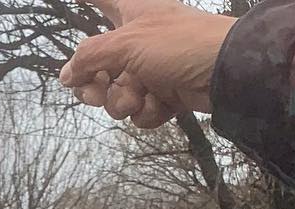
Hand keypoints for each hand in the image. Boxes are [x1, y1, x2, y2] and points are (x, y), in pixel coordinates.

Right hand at [61, 0, 236, 127]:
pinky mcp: (165, 94)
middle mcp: (138, 41)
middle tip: (96, 94)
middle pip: (96, 66)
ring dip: (123, 102)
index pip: (102, 0)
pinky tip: (161, 104)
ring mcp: (151, 69)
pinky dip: (147, 111)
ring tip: (141, 96)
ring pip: (116, 94)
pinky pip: (140, 110)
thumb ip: (88, 57)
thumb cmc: (182, 43)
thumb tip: (67, 74)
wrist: (227, 72)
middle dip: (93, 86)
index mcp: (132, 15)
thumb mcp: (127, 43)